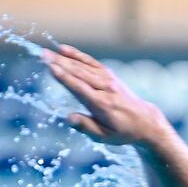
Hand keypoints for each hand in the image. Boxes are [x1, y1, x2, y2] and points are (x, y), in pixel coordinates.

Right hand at [42, 45, 170, 145]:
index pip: (80, 89)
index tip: (50, 68)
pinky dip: (78, 55)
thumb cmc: (122, 132)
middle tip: (42, 55)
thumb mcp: (105, 137)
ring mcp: (108, 80)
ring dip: (64, 58)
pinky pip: (91, 63)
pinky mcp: (109, 76)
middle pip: (79, 74)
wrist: (145, 122)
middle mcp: (105, 89)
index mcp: (102, 105)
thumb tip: (68, 118)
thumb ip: (86, 127)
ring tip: (47, 52)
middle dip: (60, 64)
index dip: (65, 78)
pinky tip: (64, 49)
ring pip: (84, 66)